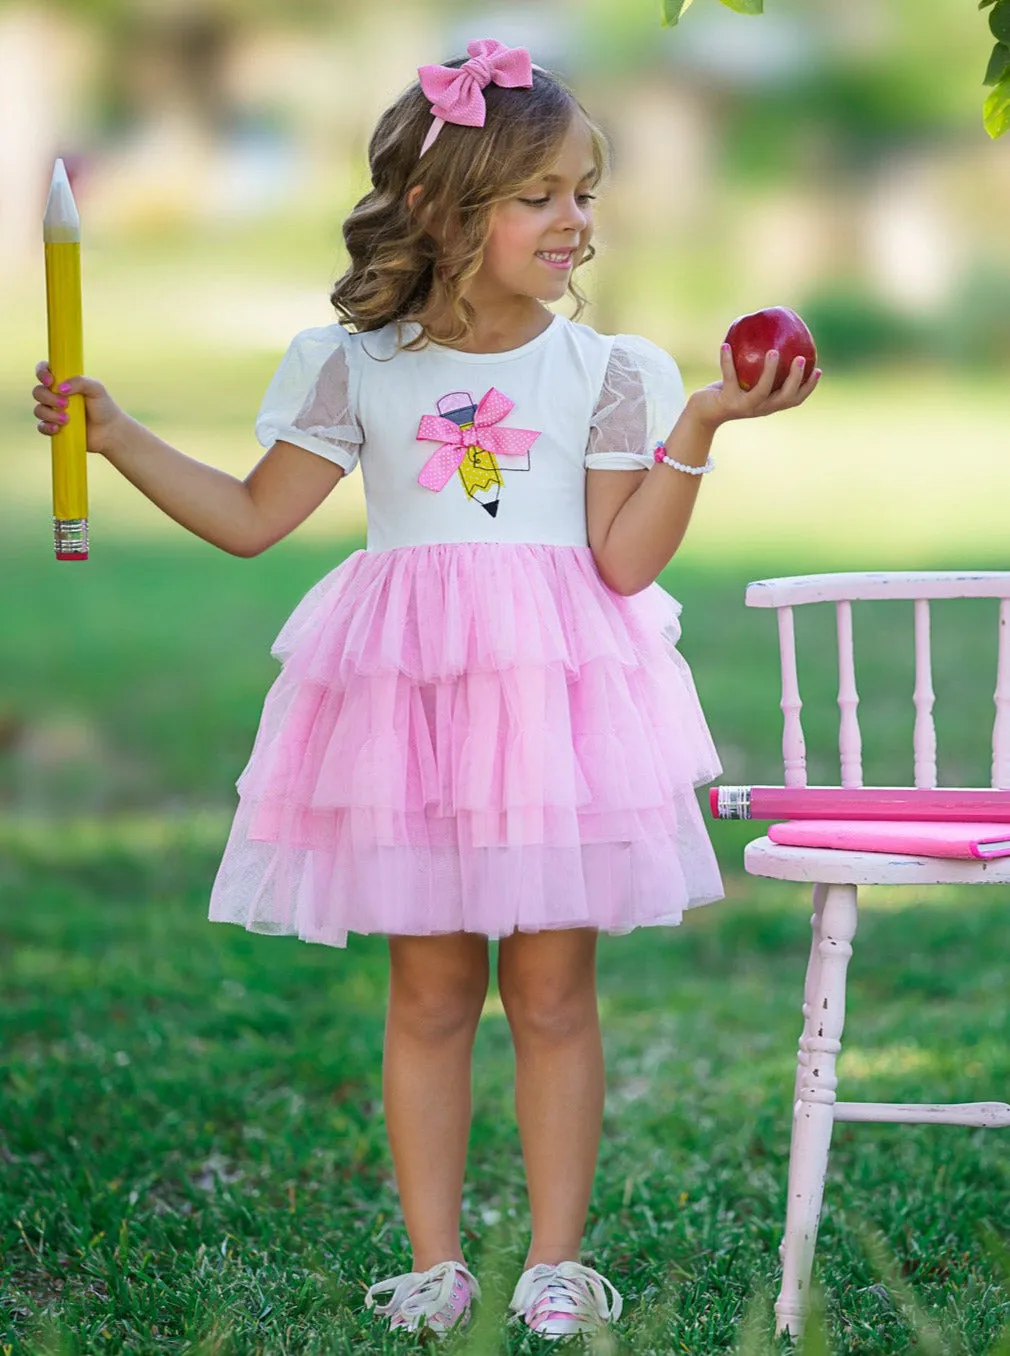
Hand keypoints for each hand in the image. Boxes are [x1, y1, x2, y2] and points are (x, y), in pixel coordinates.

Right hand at [33, 362, 128, 456]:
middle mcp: (55, 395)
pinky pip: (41, 427)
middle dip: (48, 397)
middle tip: (65, 404)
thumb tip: (60, 388)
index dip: (42, 373)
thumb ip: (80, 382)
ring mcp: (54, 412)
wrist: (110, 431)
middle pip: (38, 392)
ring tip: (67, 419)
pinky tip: (57, 428)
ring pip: (39, 410)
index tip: (50, 381)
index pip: (44, 370)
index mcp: (63, 381)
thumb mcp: (96, 389)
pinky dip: (46, 427)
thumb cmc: (104, 407)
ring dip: (50, 414)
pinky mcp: (54, 428)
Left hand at [688, 345, 821, 429]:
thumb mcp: (745, 380)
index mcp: (769, 404)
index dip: (809, 387)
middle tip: (801, 359)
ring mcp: (744, 406)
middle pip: (785, 398)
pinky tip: (725, 345)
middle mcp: (760, 408)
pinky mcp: (727, 401)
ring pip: (761, 391)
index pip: (794, 399)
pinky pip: (729, 377)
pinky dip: (727, 361)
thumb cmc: (727, 391)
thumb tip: (773, 337)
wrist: (703, 413)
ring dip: (769, 371)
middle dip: (796, 379)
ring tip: (773, 351)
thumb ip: (759, 367)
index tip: (819, 370)